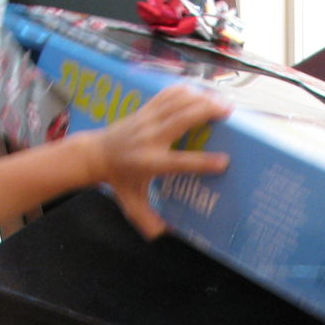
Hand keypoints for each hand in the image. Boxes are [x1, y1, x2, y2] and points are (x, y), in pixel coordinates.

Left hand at [93, 84, 230, 238]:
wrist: (94, 155)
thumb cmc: (118, 181)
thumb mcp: (131, 204)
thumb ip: (146, 220)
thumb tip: (164, 234)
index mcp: (150, 163)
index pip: (180, 162)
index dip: (203, 162)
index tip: (225, 161)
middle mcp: (150, 138)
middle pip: (182, 119)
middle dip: (207, 112)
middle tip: (230, 112)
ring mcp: (147, 120)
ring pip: (177, 101)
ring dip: (201, 98)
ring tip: (221, 101)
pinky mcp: (145, 109)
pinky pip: (167, 94)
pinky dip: (186, 90)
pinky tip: (200, 92)